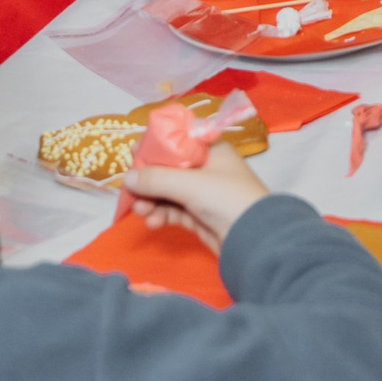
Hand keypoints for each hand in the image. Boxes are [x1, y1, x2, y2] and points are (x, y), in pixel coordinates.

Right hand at [122, 141, 268, 248]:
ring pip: (167, 191)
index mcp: (210, 150)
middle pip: (168, 168)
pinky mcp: (198, 215)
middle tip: (130, 190)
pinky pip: (172, 210)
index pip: (177, 141)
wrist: (253, 239)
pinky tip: (153, 222)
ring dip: (151, 200)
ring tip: (142, 212)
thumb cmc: (227, 199)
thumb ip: (157, 179)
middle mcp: (206, 168)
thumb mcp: (190, 184)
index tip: (134, 154)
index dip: (155, 147)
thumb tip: (127, 177)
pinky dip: (160, 214)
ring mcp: (202, 193)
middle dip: (148, 180)